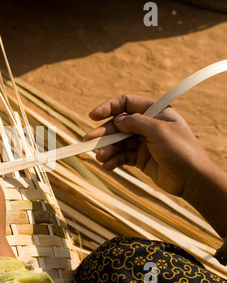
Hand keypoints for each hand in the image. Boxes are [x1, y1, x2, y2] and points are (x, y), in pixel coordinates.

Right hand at [83, 94, 212, 196]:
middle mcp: (147, 125)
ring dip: (107, 149)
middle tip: (89, 141)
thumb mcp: (159, 131)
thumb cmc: (182, 150)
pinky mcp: (140, 158)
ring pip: (118, 142)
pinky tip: (107, 165)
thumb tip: (117, 119)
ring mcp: (142, 142)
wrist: (192, 179)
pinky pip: (121, 156)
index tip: (93, 116)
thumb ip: (136, 122)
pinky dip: (113, 160)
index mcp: (155, 112)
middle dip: (104, 134)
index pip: (126, 103)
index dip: (109, 107)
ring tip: (100, 158)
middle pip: (118, 125)